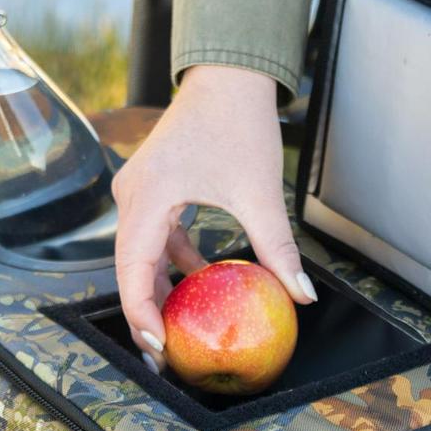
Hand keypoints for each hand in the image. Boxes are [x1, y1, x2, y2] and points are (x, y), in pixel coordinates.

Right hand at [111, 65, 316, 370]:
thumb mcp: (260, 192)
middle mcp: (132, 197)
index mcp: (147, 199)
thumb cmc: (239, 123)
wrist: (229, 74)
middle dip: (146, 314)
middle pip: (129, 270)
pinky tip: (200, 280)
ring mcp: (138, 191)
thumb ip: (277, 248)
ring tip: (177, 329)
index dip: (142, 315)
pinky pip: (154, 237)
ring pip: (140, 255)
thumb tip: (301, 296)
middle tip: (166, 355)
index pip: (132, 272)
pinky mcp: (153, 188)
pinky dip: (173, 262)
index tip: (161, 347)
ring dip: (159, 290)